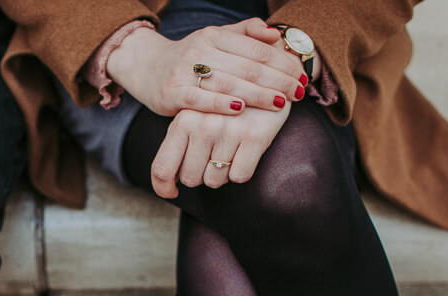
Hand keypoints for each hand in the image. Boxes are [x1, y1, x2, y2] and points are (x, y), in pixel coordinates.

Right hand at [107, 19, 305, 116]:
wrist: (145, 67)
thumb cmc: (190, 58)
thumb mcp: (216, 39)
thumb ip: (246, 34)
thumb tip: (275, 34)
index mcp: (216, 35)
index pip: (256, 48)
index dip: (282, 63)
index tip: (301, 76)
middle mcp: (201, 50)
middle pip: (246, 66)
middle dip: (276, 80)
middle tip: (298, 93)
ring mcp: (185, 71)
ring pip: (228, 83)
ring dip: (257, 94)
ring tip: (280, 103)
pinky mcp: (172, 93)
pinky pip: (199, 100)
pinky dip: (220, 104)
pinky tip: (239, 109)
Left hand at [150, 101, 291, 197]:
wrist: (265, 79)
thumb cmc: (223, 104)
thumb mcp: (194, 116)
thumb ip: (178, 144)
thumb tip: (167, 183)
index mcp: (183, 121)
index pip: (162, 168)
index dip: (164, 188)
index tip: (172, 192)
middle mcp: (203, 126)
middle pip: (190, 179)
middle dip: (199, 174)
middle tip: (210, 157)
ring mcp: (229, 131)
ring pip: (215, 180)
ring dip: (221, 173)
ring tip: (229, 149)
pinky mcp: (254, 136)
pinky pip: (239, 176)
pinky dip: (241, 170)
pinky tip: (244, 151)